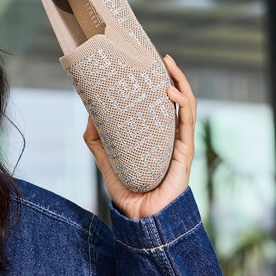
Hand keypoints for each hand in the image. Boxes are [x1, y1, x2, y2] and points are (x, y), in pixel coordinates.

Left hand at [83, 55, 194, 219]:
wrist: (140, 218)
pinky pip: (187, 124)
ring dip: (180, 84)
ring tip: (168, 67)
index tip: (149, 64)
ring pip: (187, 107)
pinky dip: (182, 105)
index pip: (162, 105)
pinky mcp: (184, 153)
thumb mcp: (106, 160)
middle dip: (174, 76)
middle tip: (161, 57)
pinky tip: (171, 92)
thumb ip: (97, 140)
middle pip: (178, 100)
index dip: (160, 83)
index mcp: (157, 136)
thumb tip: (88, 113)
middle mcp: (171, 137)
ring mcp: (180, 144)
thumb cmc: (128, 191)